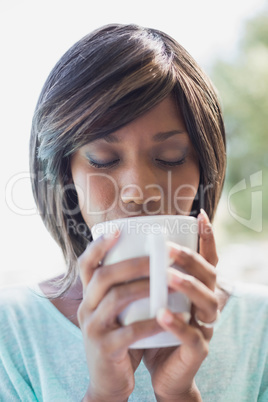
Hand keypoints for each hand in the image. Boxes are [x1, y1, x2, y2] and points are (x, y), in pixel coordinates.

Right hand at [77, 232, 161, 401]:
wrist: (108, 381)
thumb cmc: (119, 336)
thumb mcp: (114, 310)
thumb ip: (123, 288)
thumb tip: (148, 256)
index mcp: (88, 295)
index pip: (85, 264)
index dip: (98, 245)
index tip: (117, 229)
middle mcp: (86, 308)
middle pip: (103, 276)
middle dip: (133, 263)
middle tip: (158, 257)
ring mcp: (93, 329)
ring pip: (116, 299)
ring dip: (145, 287)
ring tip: (169, 281)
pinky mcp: (105, 349)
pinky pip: (129, 332)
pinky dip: (151, 322)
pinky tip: (170, 316)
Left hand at [143, 210, 217, 400]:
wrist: (158, 368)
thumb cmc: (152, 326)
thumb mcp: (149, 297)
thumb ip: (143, 275)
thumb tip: (121, 242)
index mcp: (196, 288)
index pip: (208, 260)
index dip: (207, 238)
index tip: (199, 215)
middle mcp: (206, 303)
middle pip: (210, 276)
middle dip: (191, 260)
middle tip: (168, 248)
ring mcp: (205, 327)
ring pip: (208, 303)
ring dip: (188, 287)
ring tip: (168, 276)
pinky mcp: (197, 350)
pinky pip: (192, 337)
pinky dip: (177, 324)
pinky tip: (161, 314)